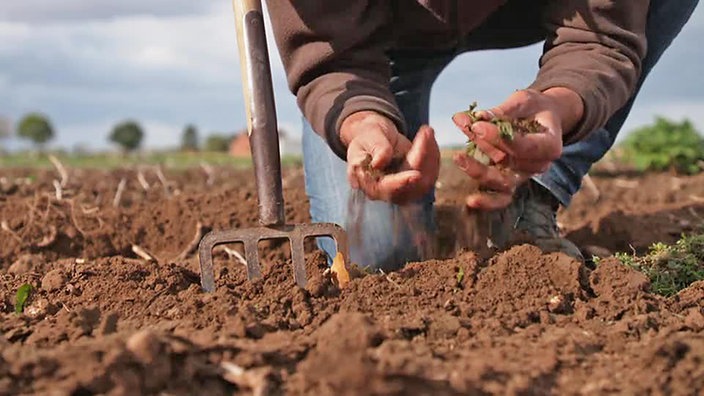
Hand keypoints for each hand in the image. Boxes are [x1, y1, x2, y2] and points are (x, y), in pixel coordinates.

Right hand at [341, 111, 439, 203]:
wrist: (376, 137)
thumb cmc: (369, 136)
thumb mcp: (369, 136)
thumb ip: (376, 149)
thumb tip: (380, 162)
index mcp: (369, 182)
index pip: (386, 188)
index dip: (401, 183)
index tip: (416, 175)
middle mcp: (386, 191)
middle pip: (411, 186)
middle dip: (422, 159)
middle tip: (426, 133)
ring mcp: (403, 188)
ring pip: (425, 181)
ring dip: (430, 155)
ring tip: (427, 131)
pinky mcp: (416, 182)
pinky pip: (431, 173)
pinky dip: (433, 154)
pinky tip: (429, 138)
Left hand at [451, 88, 582, 209]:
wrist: (541, 117)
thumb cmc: (533, 107)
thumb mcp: (522, 101)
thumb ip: (502, 111)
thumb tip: (479, 117)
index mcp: (550, 145)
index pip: (524, 146)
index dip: (499, 137)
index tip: (477, 125)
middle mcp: (539, 164)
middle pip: (513, 168)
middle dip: (487, 154)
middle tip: (464, 146)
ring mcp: (524, 174)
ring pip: (503, 184)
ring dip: (479, 172)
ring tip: (459, 159)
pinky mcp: (511, 180)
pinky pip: (501, 198)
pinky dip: (487, 200)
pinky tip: (470, 201)